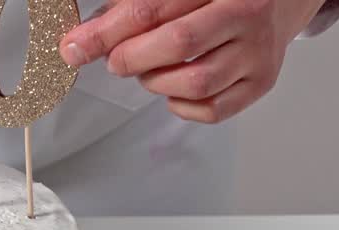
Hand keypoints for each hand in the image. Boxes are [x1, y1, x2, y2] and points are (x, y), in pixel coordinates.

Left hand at [59, 0, 326, 122]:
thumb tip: (82, 40)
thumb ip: (131, 7)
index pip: (153, 7)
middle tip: (117, 60)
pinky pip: (212, 110)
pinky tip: (175, 88)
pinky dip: (181, 106)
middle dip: (133, 58)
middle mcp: (246, 14)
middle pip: (178, 44)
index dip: (108, 31)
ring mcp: (258, 52)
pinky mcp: (262, 82)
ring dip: (157, 82)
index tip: (75, 47)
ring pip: (196, 83)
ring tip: (150, 71)